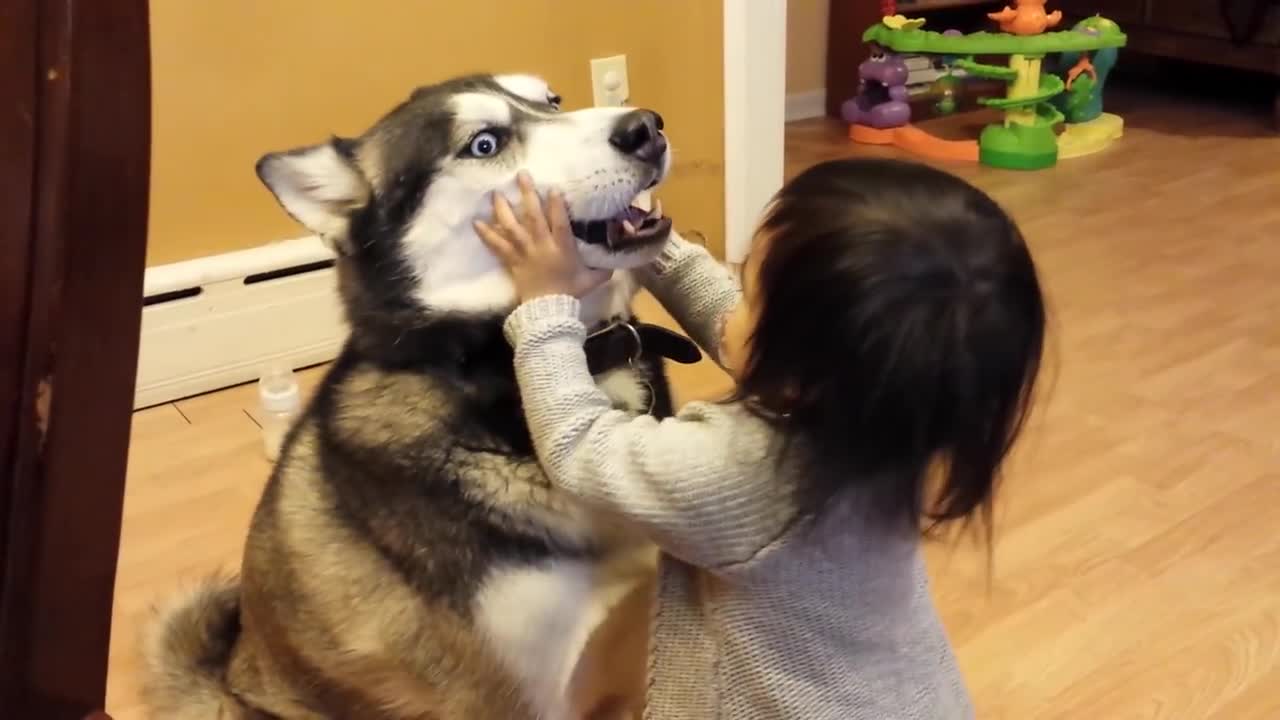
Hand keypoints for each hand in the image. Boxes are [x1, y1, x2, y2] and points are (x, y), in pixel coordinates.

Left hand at [474, 171, 612, 300]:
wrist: (548, 310)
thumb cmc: (571, 292)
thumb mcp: (591, 279)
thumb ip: (602, 269)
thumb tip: (614, 262)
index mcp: (562, 248)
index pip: (560, 222)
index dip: (557, 205)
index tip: (552, 188)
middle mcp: (542, 246)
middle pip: (534, 217)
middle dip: (528, 195)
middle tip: (521, 175)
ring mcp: (525, 252)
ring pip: (512, 227)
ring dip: (503, 209)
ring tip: (495, 193)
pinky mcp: (512, 261)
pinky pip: (497, 246)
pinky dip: (487, 234)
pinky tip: (476, 222)